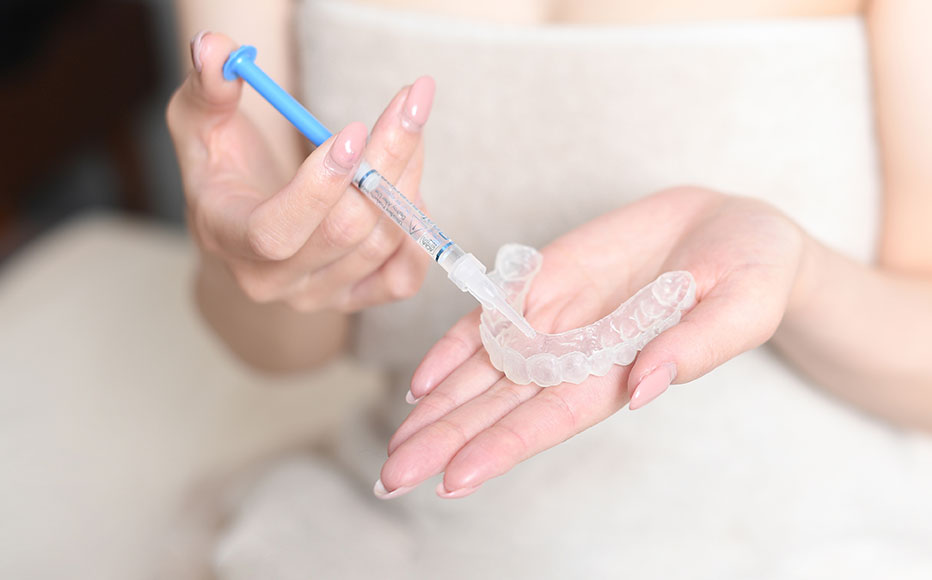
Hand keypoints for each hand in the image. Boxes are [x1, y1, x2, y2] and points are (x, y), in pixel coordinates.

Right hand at [166, 32, 433, 311]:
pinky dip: (417, 232)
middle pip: (344, 230)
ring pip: (379, 244)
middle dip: (384, 160)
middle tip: (409, 104)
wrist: (244, 226)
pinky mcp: (352, 298)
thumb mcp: (199, 122)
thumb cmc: (220, 169)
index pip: (274, 231)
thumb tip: (216, 49)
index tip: (353, 130)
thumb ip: (208, 87)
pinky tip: (412, 187)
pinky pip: (400, 280)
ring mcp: (317, 295)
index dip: (318, 186)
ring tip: (409, 126)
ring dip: (407, 178)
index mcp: (226, 238)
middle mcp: (273, 281)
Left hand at [376, 187, 807, 498]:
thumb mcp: (741, 307)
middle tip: (393, 476)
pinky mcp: (545, 283)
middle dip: (447, 443)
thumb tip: (643, 388)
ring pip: (485, 373)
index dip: (502, 449)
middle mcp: (577, 358)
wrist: (730, 226)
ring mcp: (556, 322)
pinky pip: (492, 319)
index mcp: (621, 374)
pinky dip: (455, 347)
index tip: (454, 480)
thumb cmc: (751, 273)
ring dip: (438, 407)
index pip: (550, 421)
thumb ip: (694, 348)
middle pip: (500, 409)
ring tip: (395, 446)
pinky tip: (421, 380)